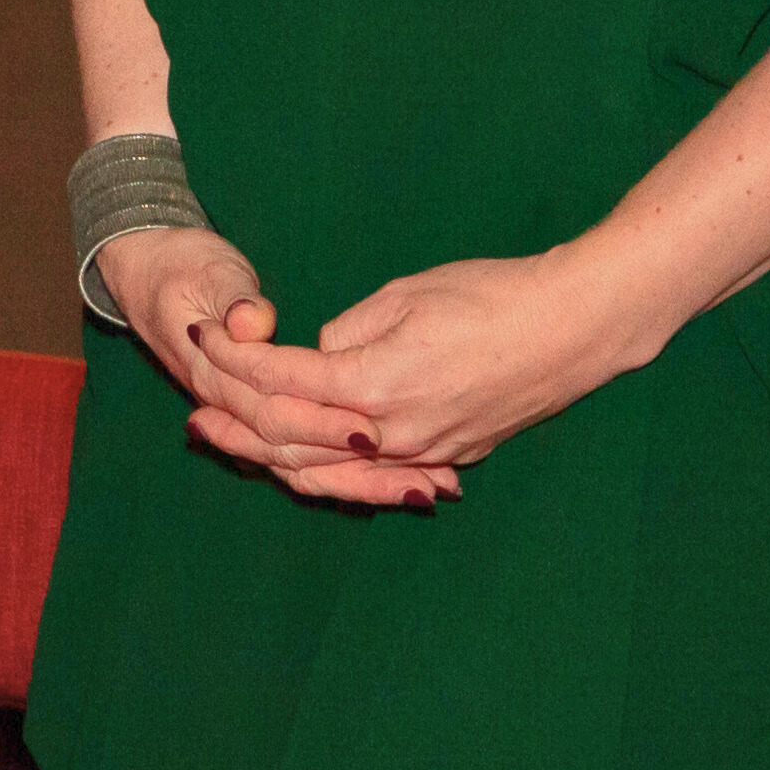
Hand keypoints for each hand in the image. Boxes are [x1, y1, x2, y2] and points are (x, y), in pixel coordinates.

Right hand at [96, 227, 419, 507]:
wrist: (142, 267)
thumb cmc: (180, 266)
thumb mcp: (208, 273)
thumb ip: (234, 299)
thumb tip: (252, 322)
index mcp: (211, 368)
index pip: (274, 404)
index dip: (322, 419)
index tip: (370, 428)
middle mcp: (225, 402)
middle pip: (296, 450)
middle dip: (360, 468)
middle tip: (420, 478)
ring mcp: (238, 414)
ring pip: (305, 469)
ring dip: (368, 485)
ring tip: (430, 492)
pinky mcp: (255, 416)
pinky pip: (308, 463)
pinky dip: (356, 479)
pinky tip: (409, 485)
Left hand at [220, 247, 672, 490]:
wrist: (576, 326)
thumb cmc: (492, 295)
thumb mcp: (405, 296)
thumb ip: (348, 333)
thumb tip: (319, 354)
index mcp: (373, 383)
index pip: (280, 379)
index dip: (233, 359)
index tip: (201, 337)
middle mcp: (393, 431)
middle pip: (293, 438)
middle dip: (238, 423)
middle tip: (193, 415)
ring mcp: (425, 452)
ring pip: (332, 469)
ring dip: (277, 458)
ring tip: (233, 444)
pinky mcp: (451, 456)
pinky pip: (376, 474)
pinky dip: (332, 470)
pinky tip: (305, 463)